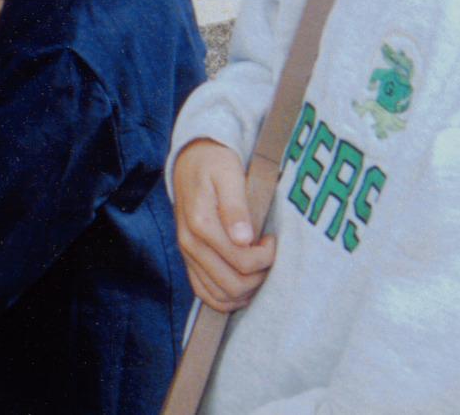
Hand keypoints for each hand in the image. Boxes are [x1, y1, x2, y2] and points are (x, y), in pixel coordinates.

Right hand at [173, 139, 275, 311]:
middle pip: (232, 284)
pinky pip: (204, 294)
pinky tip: (243, 286)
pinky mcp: (188, 260)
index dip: (266, 257)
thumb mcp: (229, 175)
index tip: (272, 239)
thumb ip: (236, 208)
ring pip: (219, 296)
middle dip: (259, 276)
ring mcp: (187, 254)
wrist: (190, 160)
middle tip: (268, 255)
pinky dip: (226, 299)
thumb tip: (244, 239)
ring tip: (258, 269)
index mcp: (201, 224)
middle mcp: (190, 244)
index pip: (242, 261)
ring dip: (245, 291)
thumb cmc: (215, 165)